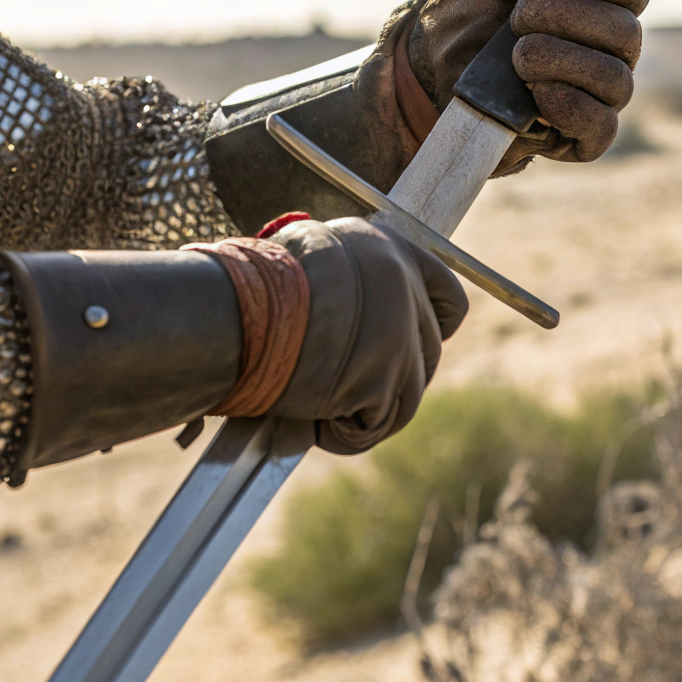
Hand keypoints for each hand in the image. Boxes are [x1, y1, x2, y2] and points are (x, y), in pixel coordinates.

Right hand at [265, 217, 467, 453]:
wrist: (233, 309)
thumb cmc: (250, 285)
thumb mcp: (309, 256)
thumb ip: (346, 278)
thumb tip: (346, 304)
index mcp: (387, 249)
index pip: (447, 296)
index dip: (432, 325)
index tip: (406, 341)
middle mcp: (403, 288)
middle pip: (426, 353)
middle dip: (390, 376)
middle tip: (344, 384)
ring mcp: (398, 337)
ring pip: (405, 396)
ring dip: (366, 409)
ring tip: (318, 407)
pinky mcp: (381, 381)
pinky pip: (373, 424)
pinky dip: (343, 433)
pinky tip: (312, 422)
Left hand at [401, 0, 649, 168]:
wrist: (436, 64)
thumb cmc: (478, 12)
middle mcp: (611, 45)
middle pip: (624, 32)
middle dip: (563, 19)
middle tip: (517, 20)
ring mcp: (600, 92)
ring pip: (615, 79)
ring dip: (559, 61)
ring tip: (517, 57)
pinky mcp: (581, 135)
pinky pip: (601, 127)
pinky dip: (571, 108)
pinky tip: (538, 95)